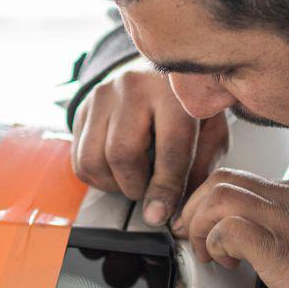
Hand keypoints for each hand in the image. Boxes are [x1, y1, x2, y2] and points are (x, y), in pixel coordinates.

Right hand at [72, 59, 229, 225]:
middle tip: (147, 190)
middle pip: (121, 154)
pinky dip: (96, 176)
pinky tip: (116, 169)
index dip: (165, 189)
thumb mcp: (210, 133)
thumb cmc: (187, 107)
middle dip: (134, 186)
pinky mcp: (83, 107)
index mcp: (174, 94)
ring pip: (93, 159)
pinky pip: (78, 158)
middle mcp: (134, 87)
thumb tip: (175, 215)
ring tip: (131, 179)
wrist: (159, 72)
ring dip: (112, 184)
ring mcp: (103, 94)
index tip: (160, 215)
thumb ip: (199, 171)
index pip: (169, 149)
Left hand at [173, 169, 288, 287]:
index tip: (219, 228)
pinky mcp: (276, 244)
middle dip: (199, 205)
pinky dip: (214, 243)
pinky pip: (226, 227)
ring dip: (201, 224)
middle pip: (227, 179)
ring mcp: (287, 216)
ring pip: (219, 195)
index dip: (225, 205)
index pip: (254, 181)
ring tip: (205, 251)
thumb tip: (286, 244)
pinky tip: (222, 262)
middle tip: (192, 232)